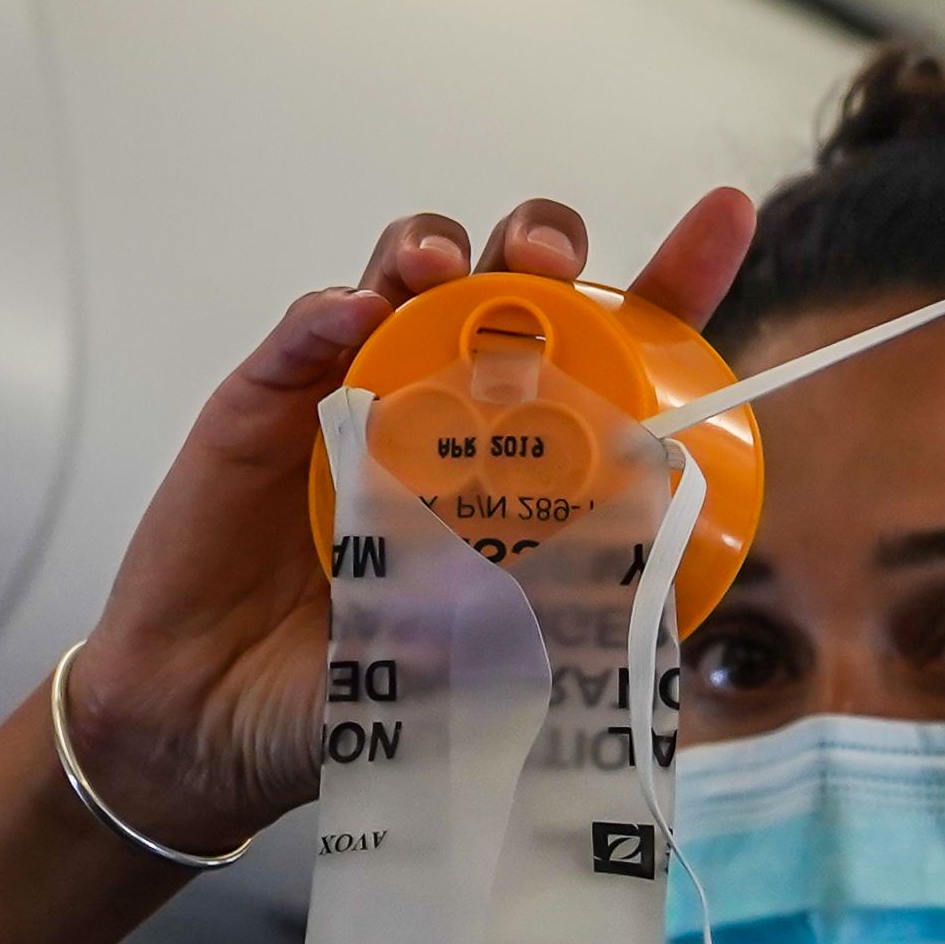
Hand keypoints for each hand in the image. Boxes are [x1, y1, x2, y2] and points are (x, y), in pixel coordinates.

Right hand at [60, 186, 758, 849]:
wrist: (218, 727)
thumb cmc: (359, 688)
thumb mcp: (483, 680)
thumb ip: (554, 635)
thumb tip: (638, 592)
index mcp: (527, 459)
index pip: (616, 353)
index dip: (675, 279)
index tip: (726, 217)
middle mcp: (450, 405)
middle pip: (509, 281)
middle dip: (541, 249)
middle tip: (550, 270)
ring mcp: (358, 393)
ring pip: (406, 277)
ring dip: (433, 249)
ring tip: (441, 268)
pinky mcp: (267, 405)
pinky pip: (300, 335)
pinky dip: (327, 311)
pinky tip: (349, 314)